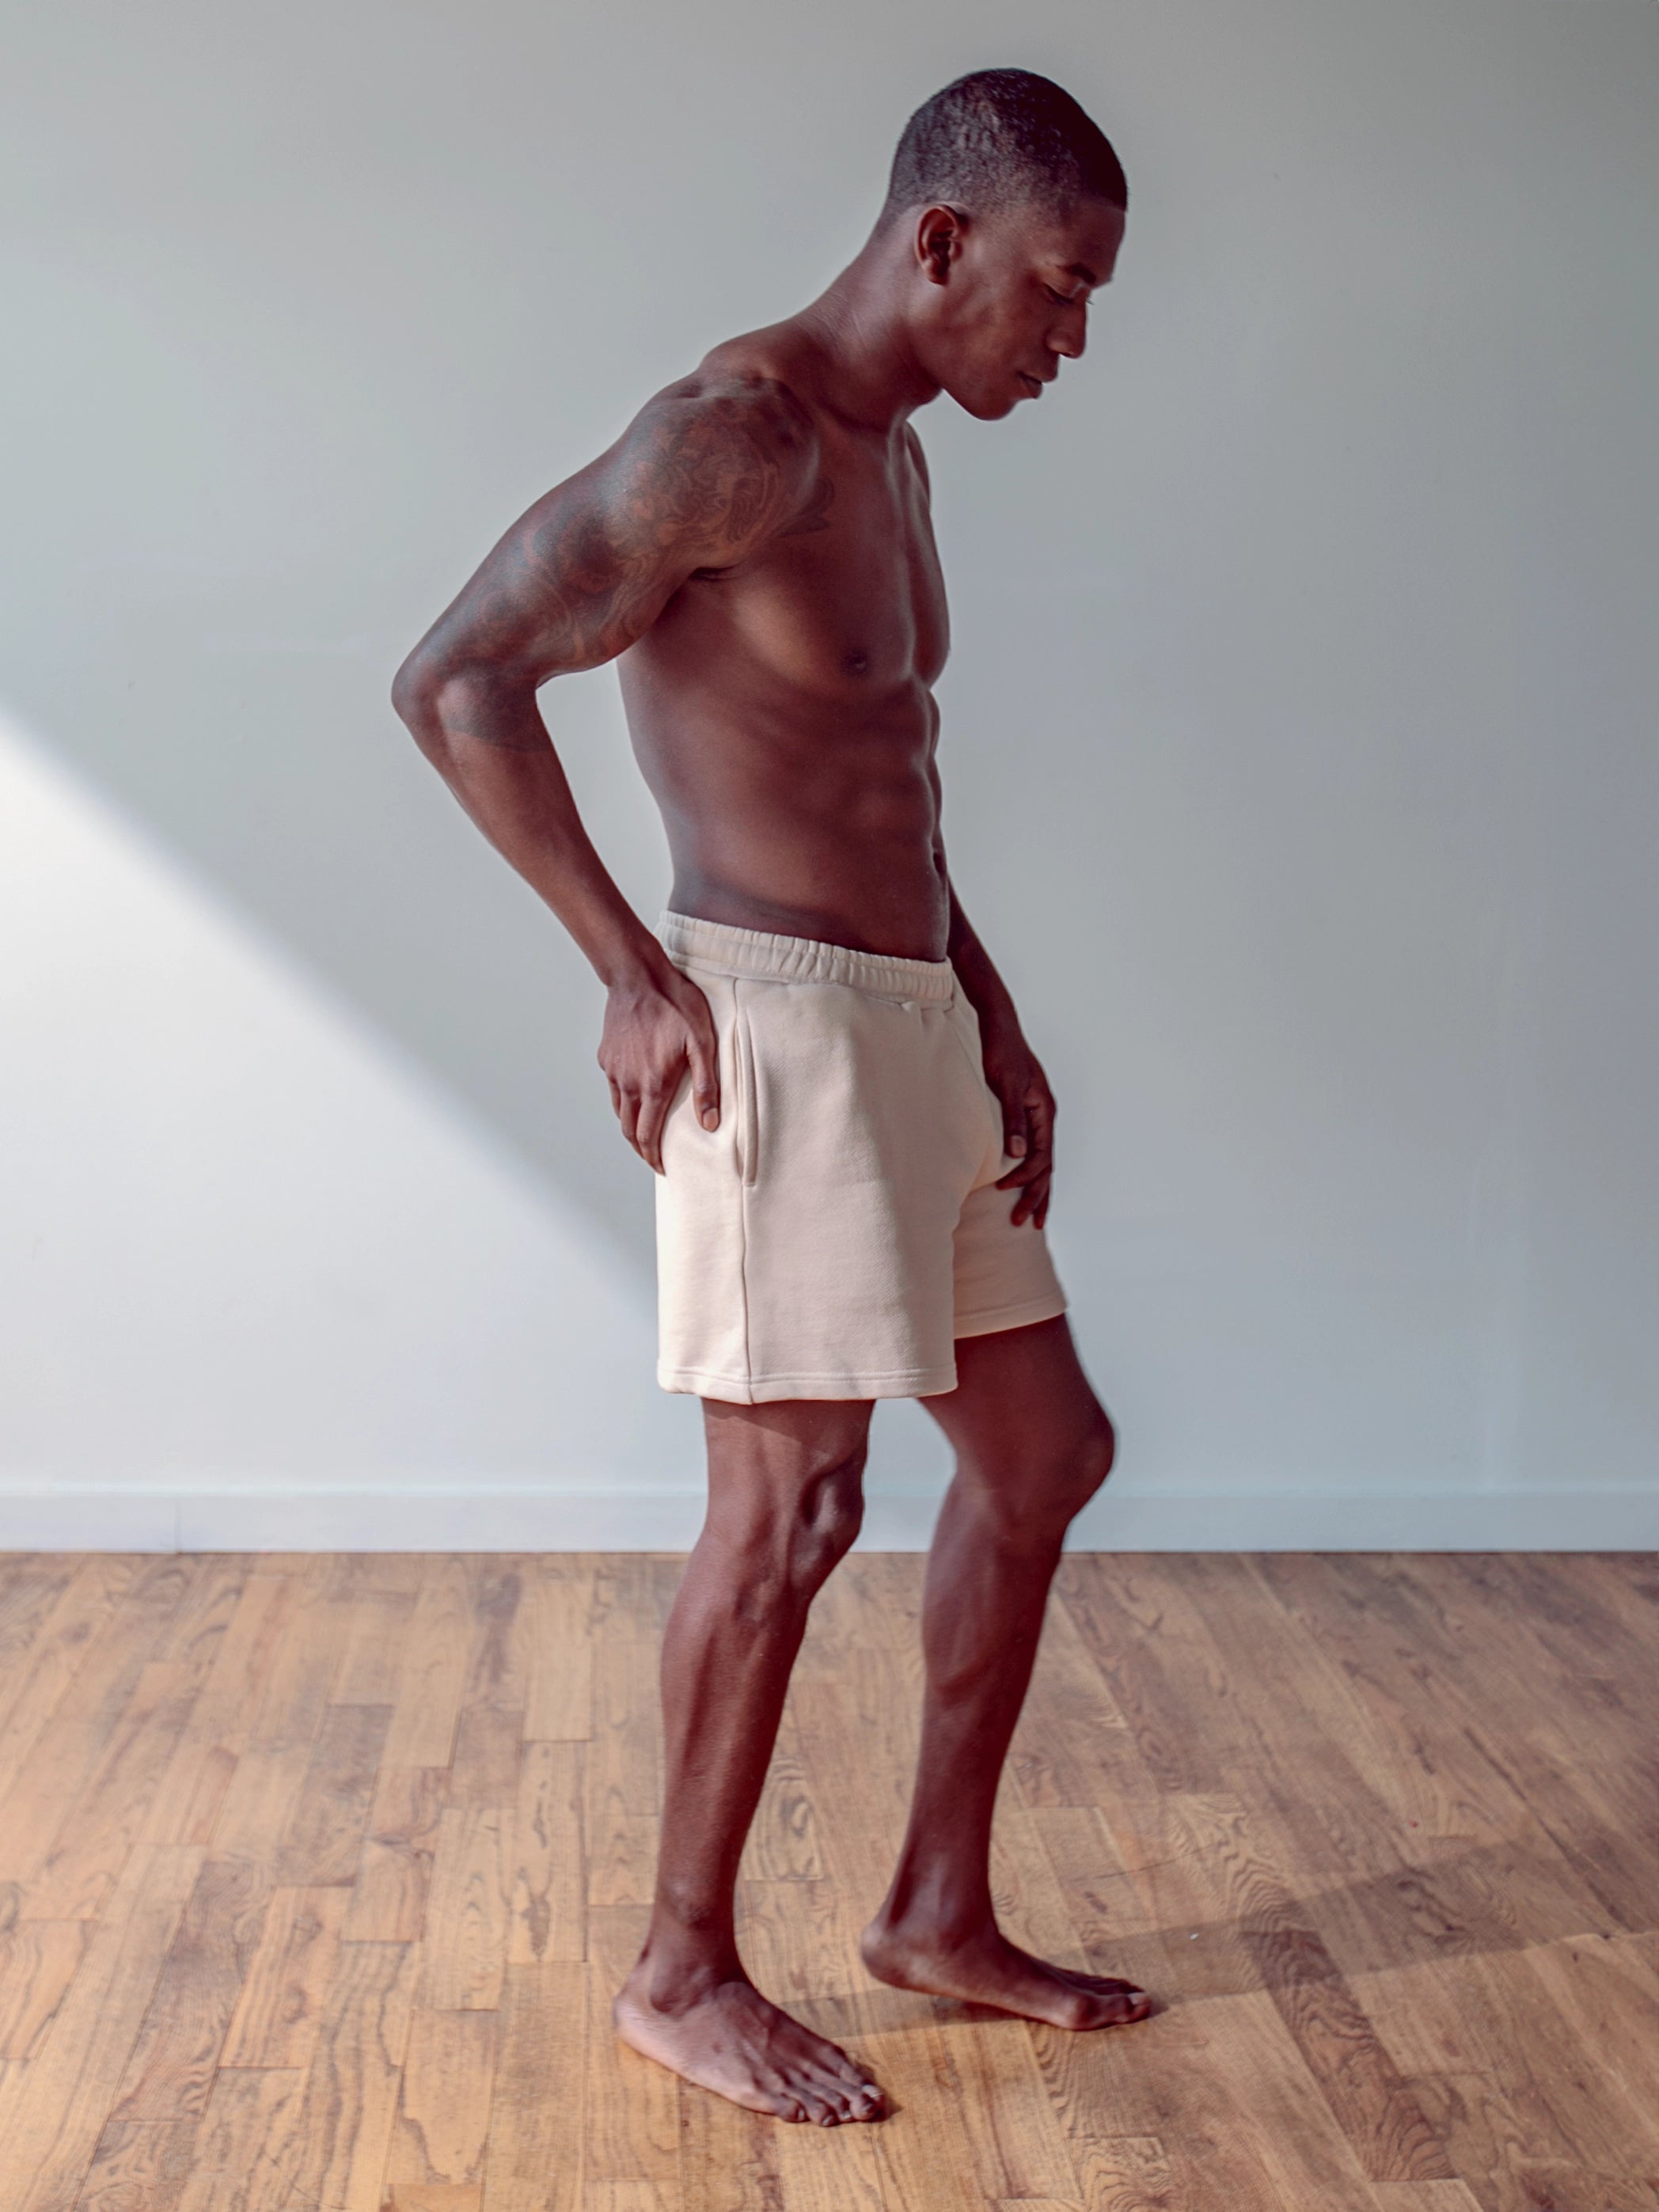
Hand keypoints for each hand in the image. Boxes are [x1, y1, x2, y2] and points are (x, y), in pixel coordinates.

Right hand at [597, 965, 718, 1173]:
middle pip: (629, 1129)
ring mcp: (614, 1070)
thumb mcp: (702, 1043)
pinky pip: (613, 1088)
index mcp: (652, 1085)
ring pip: (619, 1110)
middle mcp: (628, 1083)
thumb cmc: (675, 1005)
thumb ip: (706, 1086)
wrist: (637, 976)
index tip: (662, 1168)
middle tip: (653, 1156)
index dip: (653, 1157)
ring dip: (631, 1126)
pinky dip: (623, 1101)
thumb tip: (710, 1123)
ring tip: (644, 1131)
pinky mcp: (606, 1056)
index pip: (648, 1135)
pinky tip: (635, 1096)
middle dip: (640, 1149)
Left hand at [981, 1011, 1056, 1229]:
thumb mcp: (1006, 1085)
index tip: (1003, 1193)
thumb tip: (1015, 1156)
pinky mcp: (1025, 1114)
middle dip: (1036, 1196)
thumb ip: (1013, 1120)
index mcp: (1044, 1112)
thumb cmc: (1001, 1053)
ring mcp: (1037, 1117)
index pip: (1041, 1157)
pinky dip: (1029, 1173)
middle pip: (1045, 1167)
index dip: (1024, 1179)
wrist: (998, 1026)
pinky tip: (1019, 1185)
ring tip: (1029, 1217)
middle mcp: (1045, 1117)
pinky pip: (1032, 1151)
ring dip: (1035, 1190)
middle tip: (1022, 1224)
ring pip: (1041, 1163)